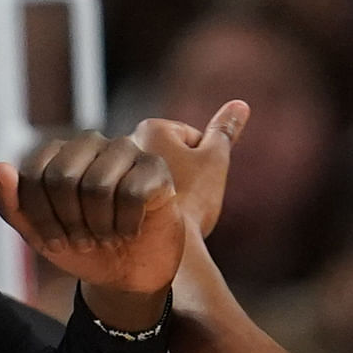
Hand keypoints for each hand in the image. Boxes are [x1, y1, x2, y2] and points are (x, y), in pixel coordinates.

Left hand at [0, 132, 185, 305]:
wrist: (126, 276)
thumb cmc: (82, 247)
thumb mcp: (37, 235)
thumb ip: (12, 205)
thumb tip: (1, 168)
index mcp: (57, 153)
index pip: (34, 175)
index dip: (41, 217)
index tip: (54, 241)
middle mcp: (90, 144)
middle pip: (63, 178)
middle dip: (70, 222)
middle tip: (84, 241)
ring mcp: (125, 151)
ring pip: (98, 185)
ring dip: (99, 226)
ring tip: (107, 237)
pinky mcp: (155, 167)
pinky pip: (132, 194)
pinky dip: (126, 225)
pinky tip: (130, 231)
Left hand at [129, 102, 246, 239]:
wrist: (164, 248)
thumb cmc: (193, 201)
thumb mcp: (214, 162)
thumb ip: (225, 131)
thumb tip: (240, 104)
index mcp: (152, 129)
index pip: (190, 137)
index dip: (203, 161)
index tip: (199, 181)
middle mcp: (128, 143)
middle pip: (169, 156)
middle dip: (181, 174)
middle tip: (189, 197)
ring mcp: (117, 172)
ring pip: (154, 176)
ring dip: (165, 189)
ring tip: (174, 210)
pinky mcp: (112, 197)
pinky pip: (139, 196)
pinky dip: (149, 205)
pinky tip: (156, 219)